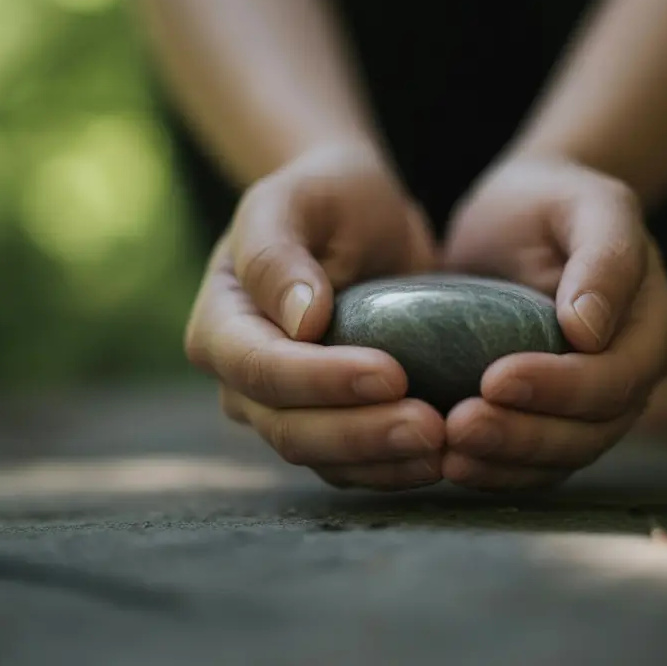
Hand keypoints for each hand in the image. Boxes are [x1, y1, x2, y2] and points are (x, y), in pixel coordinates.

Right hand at [184, 143, 445, 489]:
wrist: (363, 219)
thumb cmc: (327, 197)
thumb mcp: (297, 199)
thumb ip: (280, 252)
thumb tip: (300, 321)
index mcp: (220, 323)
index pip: (260, 368)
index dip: (321, 379)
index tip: (391, 374)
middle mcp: (242, 380)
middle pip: (289, 429)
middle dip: (360, 434)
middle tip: (431, 427)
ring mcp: (283, 412)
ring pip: (323, 459)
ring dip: (383, 460)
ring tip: (445, 447)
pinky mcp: (329, 429)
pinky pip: (355, 467)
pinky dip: (396, 468)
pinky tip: (446, 456)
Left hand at [441, 156, 666, 490]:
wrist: (518, 219)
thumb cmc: (553, 201)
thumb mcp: (587, 203)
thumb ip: (604, 256)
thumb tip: (589, 332)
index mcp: (654, 328)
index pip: (616, 378)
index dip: (560, 388)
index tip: (494, 378)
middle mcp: (633, 378)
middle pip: (591, 431)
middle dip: (524, 435)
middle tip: (459, 427)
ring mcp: (595, 409)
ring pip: (561, 458)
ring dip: (504, 463)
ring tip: (448, 454)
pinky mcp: (552, 424)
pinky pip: (532, 465)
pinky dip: (494, 471)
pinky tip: (449, 462)